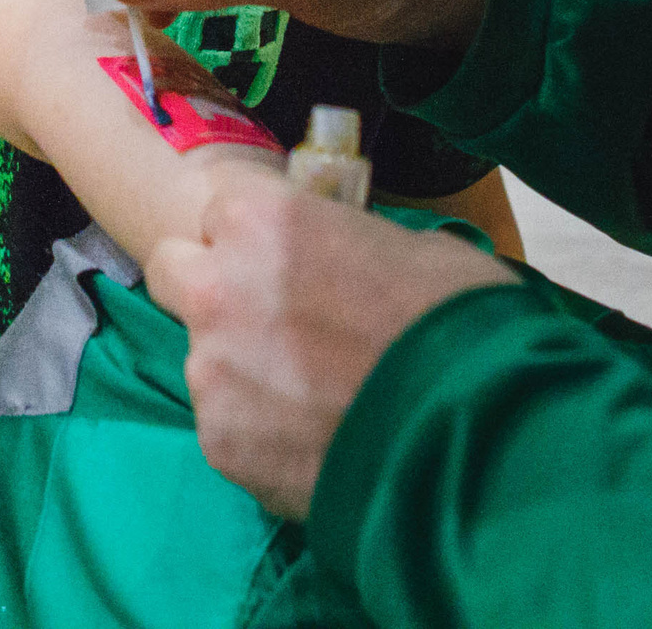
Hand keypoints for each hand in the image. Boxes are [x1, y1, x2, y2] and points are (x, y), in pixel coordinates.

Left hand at [144, 166, 514, 518]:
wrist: (477, 430)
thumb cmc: (460, 320)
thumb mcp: (412, 248)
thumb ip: (349, 244)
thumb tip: (346, 260)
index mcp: (262, 221)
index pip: (219, 208)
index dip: (254, 233)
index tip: (284, 256)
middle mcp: (218, 288)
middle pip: (174, 271)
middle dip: (212, 284)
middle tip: (271, 315)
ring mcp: (211, 372)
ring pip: (203, 356)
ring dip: (242, 366)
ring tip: (314, 394)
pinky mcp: (219, 443)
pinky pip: (226, 423)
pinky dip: (260, 430)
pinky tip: (316, 438)